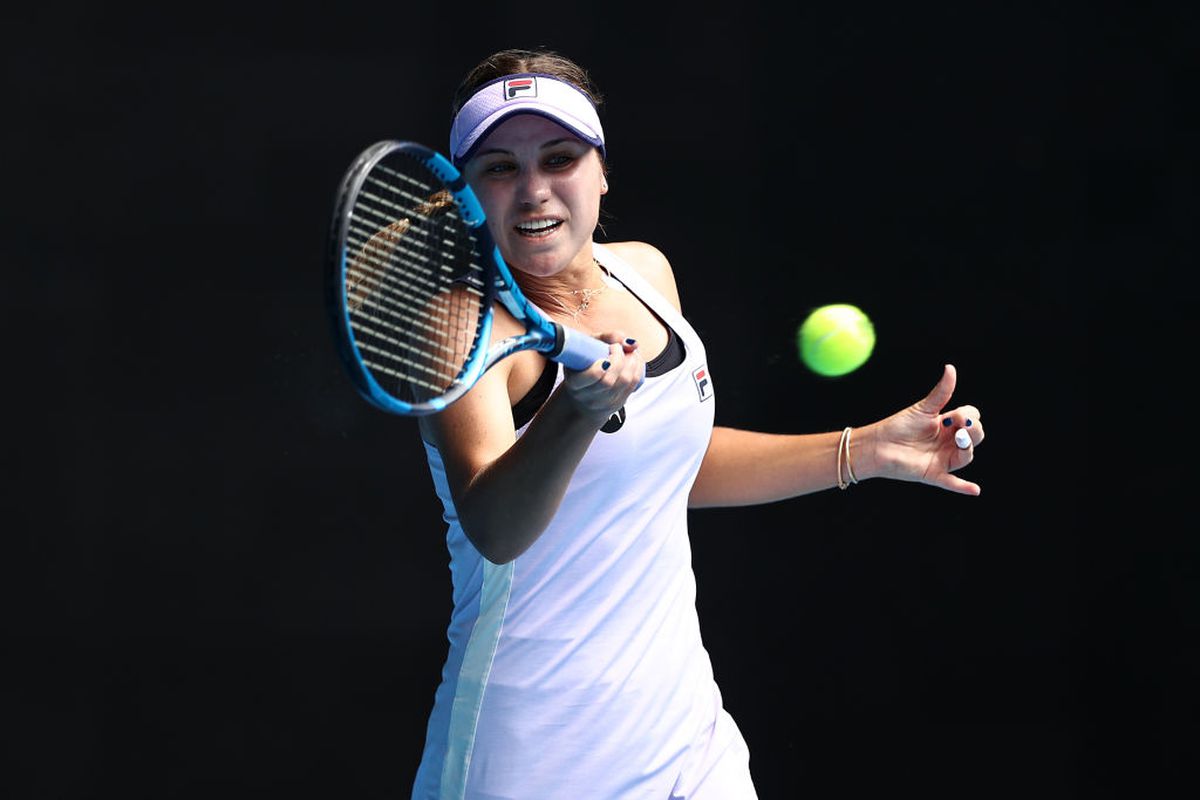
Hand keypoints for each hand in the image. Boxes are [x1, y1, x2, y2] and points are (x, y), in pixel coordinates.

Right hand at [560, 331, 643, 425]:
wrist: (583, 390)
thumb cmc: (584, 363)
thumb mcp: (587, 347)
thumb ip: (607, 338)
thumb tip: (632, 344)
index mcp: (575, 383)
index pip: (592, 377)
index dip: (601, 366)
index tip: (607, 352)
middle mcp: (587, 397)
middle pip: (609, 381)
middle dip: (618, 359)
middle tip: (617, 347)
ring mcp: (603, 403)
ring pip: (624, 382)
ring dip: (631, 362)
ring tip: (628, 351)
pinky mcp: (617, 403)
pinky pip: (633, 385)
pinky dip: (638, 369)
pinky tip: (635, 359)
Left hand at [866, 364, 984, 494]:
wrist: (876, 444)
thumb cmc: (898, 425)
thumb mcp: (923, 408)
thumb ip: (941, 392)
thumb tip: (950, 368)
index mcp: (948, 425)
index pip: (972, 419)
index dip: (970, 416)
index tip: (956, 414)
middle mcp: (949, 443)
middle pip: (975, 437)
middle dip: (974, 429)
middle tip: (962, 425)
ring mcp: (943, 459)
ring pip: (967, 456)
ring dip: (968, 448)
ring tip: (960, 439)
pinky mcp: (933, 474)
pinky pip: (952, 483)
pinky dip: (963, 487)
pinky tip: (975, 490)